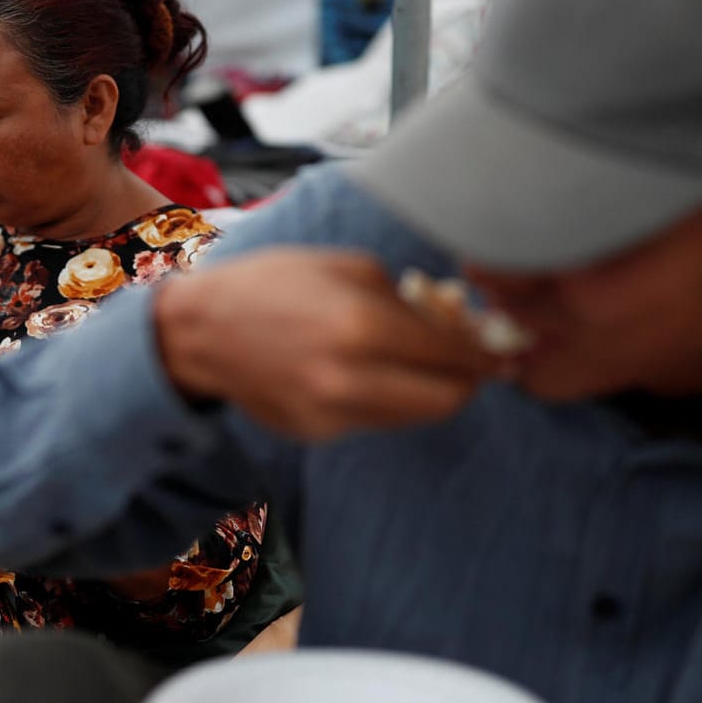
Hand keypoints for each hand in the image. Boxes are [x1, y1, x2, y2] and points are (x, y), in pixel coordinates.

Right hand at [152, 249, 504, 440]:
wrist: (201, 331)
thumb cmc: (274, 284)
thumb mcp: (347, 268)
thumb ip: (408, 299)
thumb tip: (455, 323)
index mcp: (363, 327)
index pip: (453, 354)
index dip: (485, 354)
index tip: (500, 351)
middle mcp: (351, 380)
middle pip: (446, 401)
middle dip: (464, 381)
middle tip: (465, 364)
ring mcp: (332, 415)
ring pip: (412, 416)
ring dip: (423, 391)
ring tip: (408, 361)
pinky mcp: (318, 434)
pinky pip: (373, 420)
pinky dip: (381, 399)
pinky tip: (356, 372)